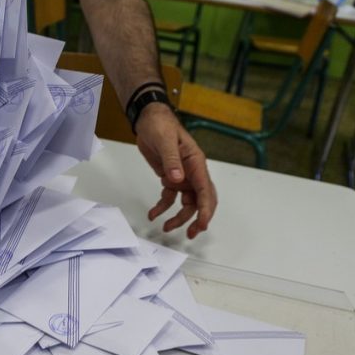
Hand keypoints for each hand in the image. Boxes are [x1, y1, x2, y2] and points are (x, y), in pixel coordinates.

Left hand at [134, 104, 216, 238]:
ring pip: (186, 203)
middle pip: (200, 200)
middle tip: (192, 233)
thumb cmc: (161, 125)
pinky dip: (162, 208)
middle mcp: (192, 172)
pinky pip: (169, 198)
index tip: (202, 223)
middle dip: (198, 218)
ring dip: (179, 217)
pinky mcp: (170, 179)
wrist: (148, 120)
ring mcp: (182, 177)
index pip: (205, 190)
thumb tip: (177, 179)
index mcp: (196, 163)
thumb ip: (171, 160)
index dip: (205, 209)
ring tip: (167, 228)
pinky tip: (153, 214)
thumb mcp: (165, 140)